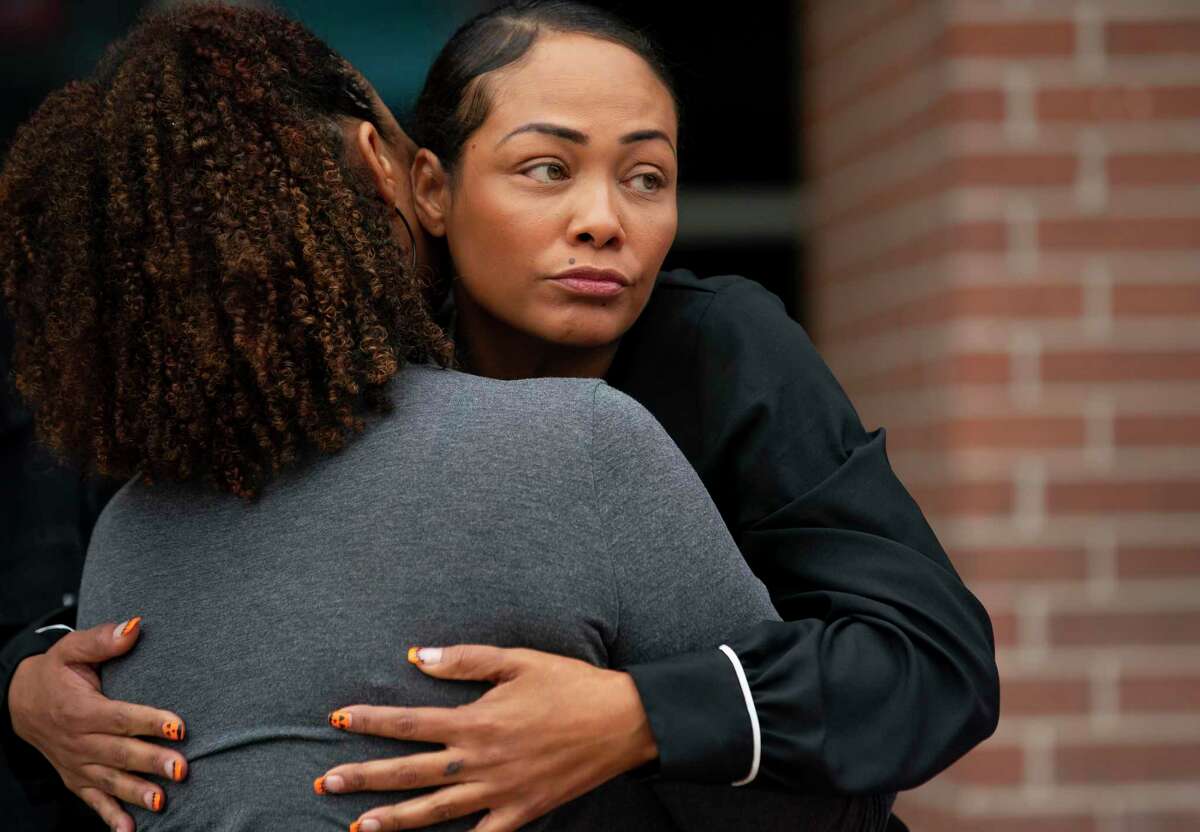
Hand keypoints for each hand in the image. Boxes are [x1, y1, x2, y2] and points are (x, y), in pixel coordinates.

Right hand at [8, 617, 188, 831]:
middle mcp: (79, 741)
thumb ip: (103, 639)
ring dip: (137, 792)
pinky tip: (130, 830)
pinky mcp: (76, 779)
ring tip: (163, 801)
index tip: (179, 727)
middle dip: (152, 762)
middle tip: (182, 769)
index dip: (150, 722)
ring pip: (110, 781)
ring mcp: (77, 764)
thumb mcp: (72, 649)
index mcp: (81, 709)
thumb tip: (135, 626)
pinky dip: (111, 817)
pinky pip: (93, 801)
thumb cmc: (56, 672)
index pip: (120, 717)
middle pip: (121, 753)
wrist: (20, 702)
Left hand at [317, 645, 657, 831]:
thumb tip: (418, 656)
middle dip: (363, 777)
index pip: (409, 722)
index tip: (337, 719)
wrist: (622, 722)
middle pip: (409, 773)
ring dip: (392, 820)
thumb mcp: (518, 660)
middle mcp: (480, 760)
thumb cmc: (571, 685)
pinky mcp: (522, 812)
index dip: (370, 721)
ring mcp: (499, 791)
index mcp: (476, 720)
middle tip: (324, 783)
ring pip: (434, 811)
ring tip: (357, 829)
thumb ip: (465, 660)